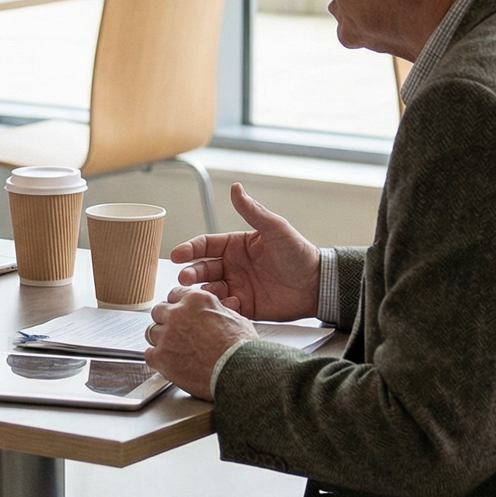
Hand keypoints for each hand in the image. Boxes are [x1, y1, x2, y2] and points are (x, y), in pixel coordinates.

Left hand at [144, 285, 259, 400]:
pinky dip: (157, 359)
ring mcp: (167, 335)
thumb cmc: (241, 348)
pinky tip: (168, 362)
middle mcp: (178, 313)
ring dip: (161, 340)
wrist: (238, 372)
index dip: (178, 306)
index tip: (179, 313)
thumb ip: (217, 311)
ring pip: (152, 332)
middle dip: (165, 321)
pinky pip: (149, 354)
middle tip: (175, 332)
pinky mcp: (161, 356)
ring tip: (174, 350)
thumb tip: (215, 312)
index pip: (175, 295)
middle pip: (159, 311)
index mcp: (196, 300)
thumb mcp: (235, 318)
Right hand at [170, 183, 319, 321]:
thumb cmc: (298, 253)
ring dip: (205, 292)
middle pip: (202, 268)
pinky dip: (224, 308)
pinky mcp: (245, 307)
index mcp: (236, 246)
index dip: (189, 249)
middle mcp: (233, 266)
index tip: (177, 255)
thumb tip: (235, 188)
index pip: (205, 245)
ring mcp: (238, 287)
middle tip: (184, 279)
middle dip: (191, 273)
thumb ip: (253, 211)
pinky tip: (231, 305)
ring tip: (207, 294)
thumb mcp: (275, 228)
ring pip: (211, 289)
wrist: (317, 284)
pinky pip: (227, 308)